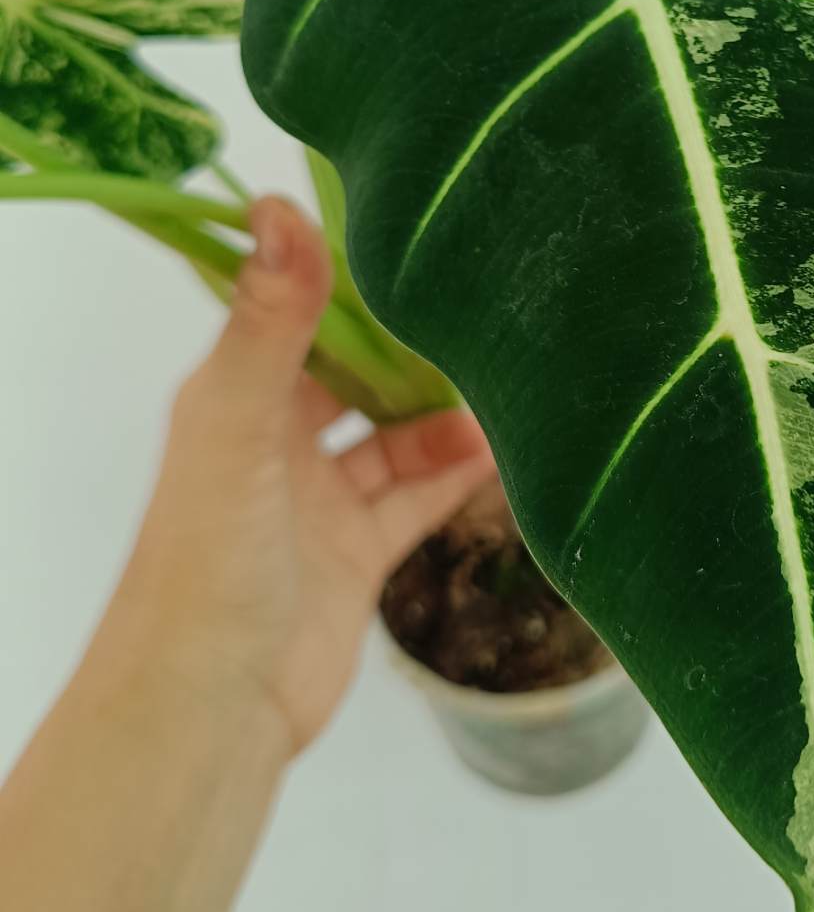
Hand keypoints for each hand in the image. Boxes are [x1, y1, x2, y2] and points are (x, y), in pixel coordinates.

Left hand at [111, 196, 495, 754]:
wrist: (209, 709)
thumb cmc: (206, 562)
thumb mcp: (237, 426)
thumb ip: (271, 321)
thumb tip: (281, 202)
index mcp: (234, 394)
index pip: (299, 312)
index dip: (352, 275)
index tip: (420, 232)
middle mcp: (275, 439)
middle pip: (356, 371)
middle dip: (413, 346)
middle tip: (485, 310)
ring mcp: (318, 500)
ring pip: (396, 435)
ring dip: (447, 413)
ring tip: (510, 386)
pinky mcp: (356, 554)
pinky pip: (418, 497)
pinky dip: (459, 474)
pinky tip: (507, 451)